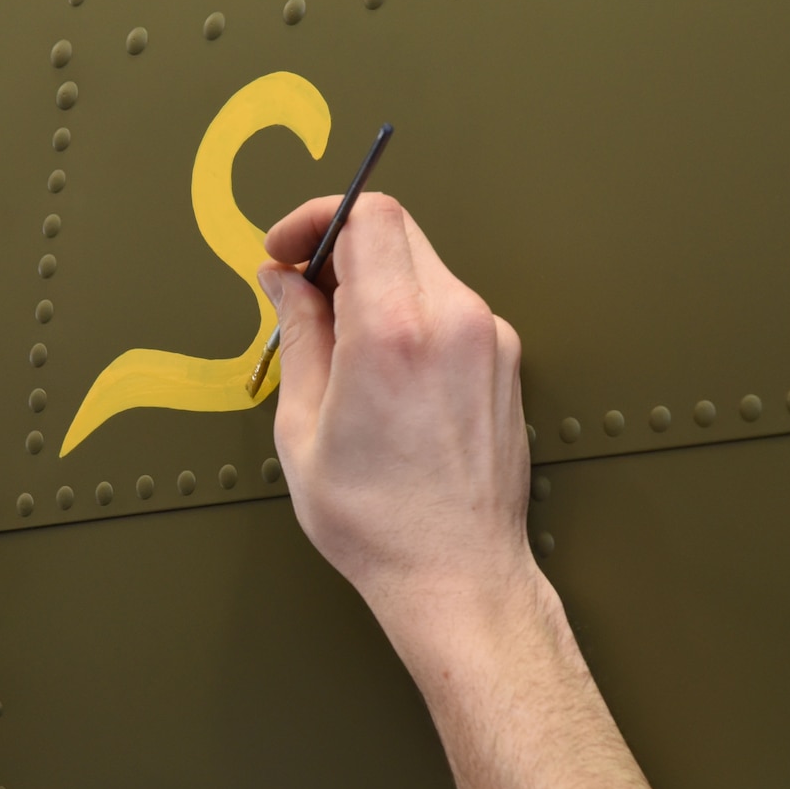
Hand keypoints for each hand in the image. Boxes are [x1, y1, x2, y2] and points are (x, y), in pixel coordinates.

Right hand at [257, 194, 538, 630]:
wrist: (457, 573)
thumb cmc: (378, 520)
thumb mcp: (303, 427)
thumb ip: (297, 335)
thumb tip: (284, 280)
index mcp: (395, 332)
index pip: (367, 215)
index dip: (316, 217)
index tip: (286, 249)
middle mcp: (454, 321)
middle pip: (396, 230)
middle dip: (339, 245)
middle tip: (302, 290)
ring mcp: (489, 338)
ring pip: (423, 266)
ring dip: (374, 281)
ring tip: (339, 340)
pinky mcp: (505, 358)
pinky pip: (448, 304)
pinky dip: (408, 311)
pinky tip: (382, 365)